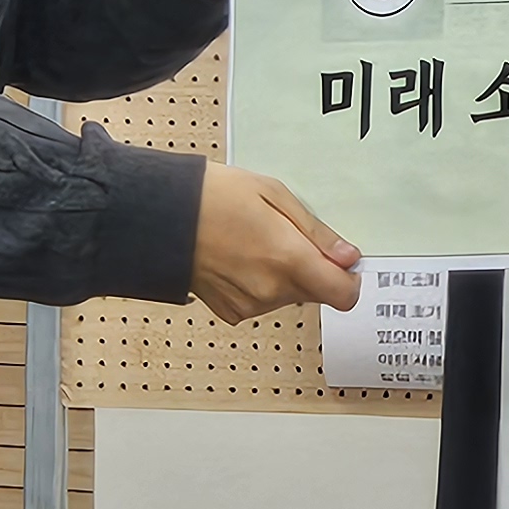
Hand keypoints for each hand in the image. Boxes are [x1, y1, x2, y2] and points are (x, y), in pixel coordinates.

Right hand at [190, 163, 364, 320]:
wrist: (160, 216)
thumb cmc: (212, 196)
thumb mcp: (275, 195)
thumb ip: (316, 233)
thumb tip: (347, 256)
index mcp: (288, 259)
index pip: (343, 294)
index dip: (349, 279)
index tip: (342, 262)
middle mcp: (271, 289)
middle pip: (316, 292)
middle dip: (310, 268)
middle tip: (283, 235)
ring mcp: (250, 305)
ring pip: (289, 296)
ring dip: (283, 275)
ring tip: (254, 242)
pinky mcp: (231, 313)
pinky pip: (262, 302)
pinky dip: (259, 284)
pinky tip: (239, 258)